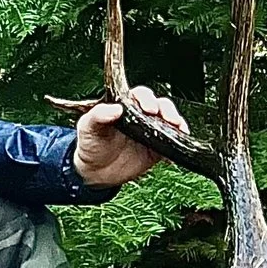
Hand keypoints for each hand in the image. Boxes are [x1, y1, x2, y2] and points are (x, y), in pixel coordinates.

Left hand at [71, 85, 187, 185]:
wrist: (94, 172)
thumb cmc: (90, 144)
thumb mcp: (87, 127)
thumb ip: (98, 115)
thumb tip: (115, 109)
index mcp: (125, 106)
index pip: (140, 95)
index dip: (147, 99)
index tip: (148, 109)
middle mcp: (141, 116)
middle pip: (160, 105)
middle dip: (167, 110)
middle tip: (168, 119)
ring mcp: (150, 132)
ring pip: (169, 121)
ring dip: (177, 123)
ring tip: (179, 129)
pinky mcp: (157, 149)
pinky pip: (172, 144)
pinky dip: (178, 144)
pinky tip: (177, 148)